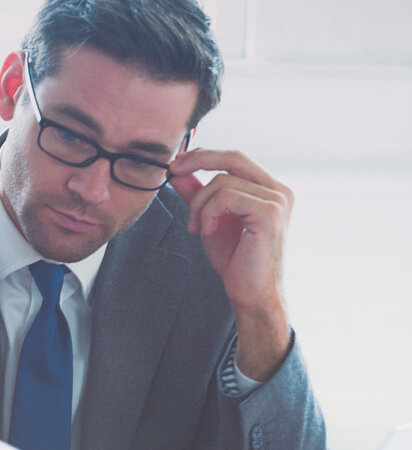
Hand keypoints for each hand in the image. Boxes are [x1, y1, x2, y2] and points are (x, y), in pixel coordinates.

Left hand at [168, 149, 292, 378]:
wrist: (250, 293)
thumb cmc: (235, 260)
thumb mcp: (209, 220)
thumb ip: (197, 194)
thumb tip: (177, 172)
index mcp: (268, 188)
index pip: (234, 158)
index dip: (203, 155)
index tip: (176, 165)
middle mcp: (278, 190)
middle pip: (233, 157)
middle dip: (197, 160)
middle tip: (172, 172)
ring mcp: (277, 200)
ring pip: (222, 181)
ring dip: (198, 204)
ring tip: (196, 228)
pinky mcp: (270, 213)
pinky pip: (227, 197)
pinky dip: (208, 212)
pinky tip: (206, 231)